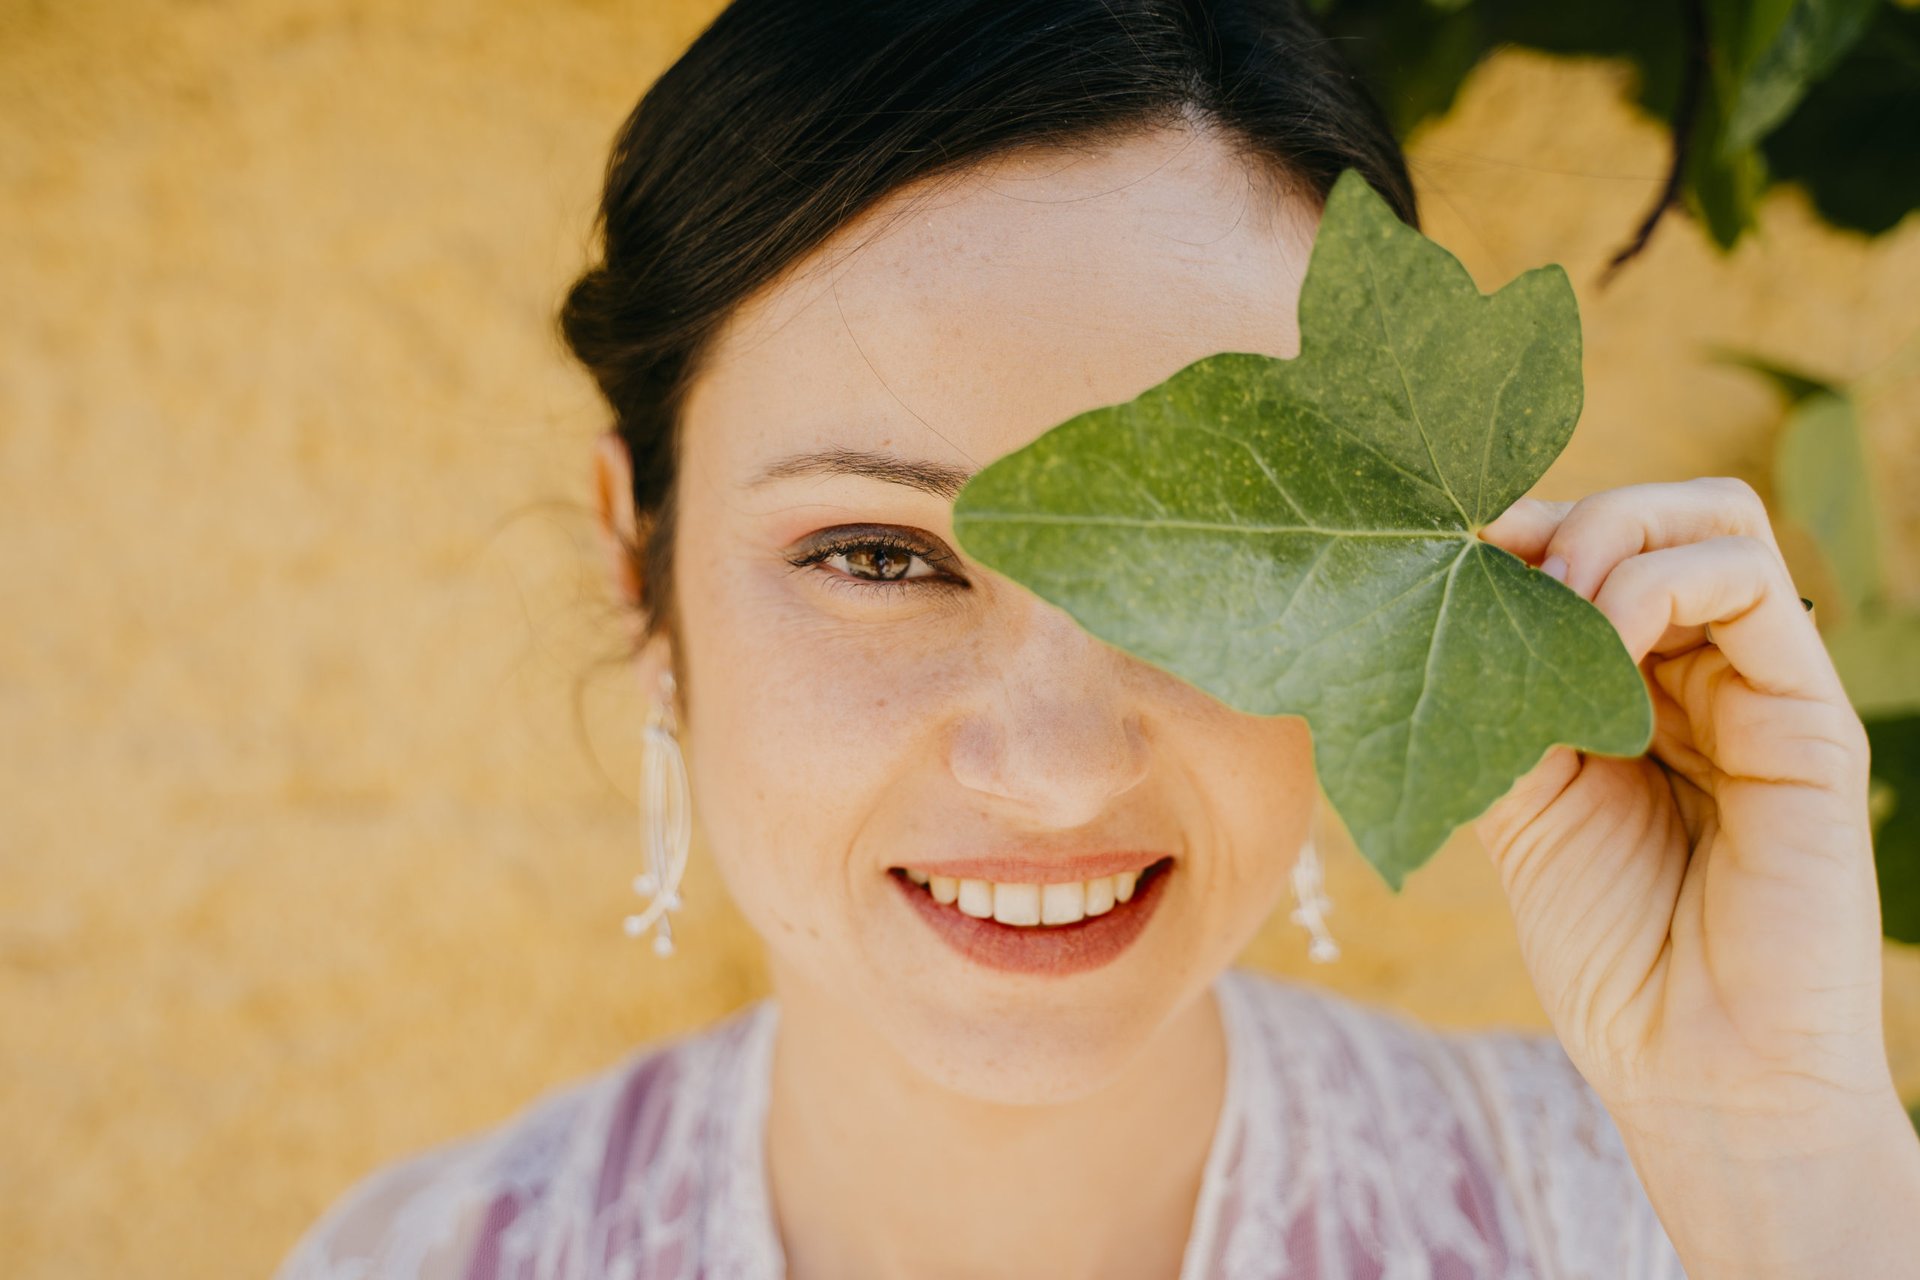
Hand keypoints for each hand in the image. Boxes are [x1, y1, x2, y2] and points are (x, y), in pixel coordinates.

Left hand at [1473, 477, 1896, 1141]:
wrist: (1697, 1068)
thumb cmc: (1607, 950)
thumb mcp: (1514, 803)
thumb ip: (1495, 696)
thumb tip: (1449, 586)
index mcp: (1632, 691)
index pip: (1594, 553)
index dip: (1521, 534)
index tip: (1444, 555)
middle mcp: (1701, 676)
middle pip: (1655, 516)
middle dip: (1565, 517)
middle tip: (1495, 567)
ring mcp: (1758, 687)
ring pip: (1709, 520)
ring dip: (1608, 533)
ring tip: (1547, 601)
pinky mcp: (1808, 713)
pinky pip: (1748, 579)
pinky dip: (1655, 580)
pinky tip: (1595, 635)